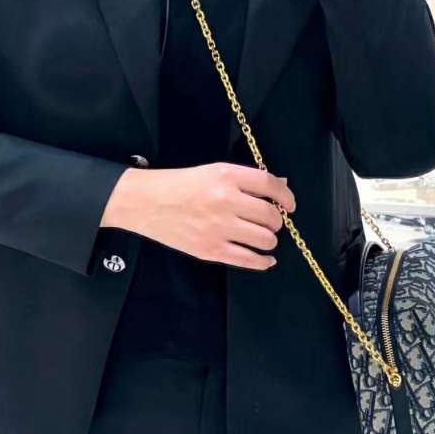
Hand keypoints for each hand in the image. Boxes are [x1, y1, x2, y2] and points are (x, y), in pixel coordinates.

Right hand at [101, 163, 295, 270]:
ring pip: (265, 240)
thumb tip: (281, 187)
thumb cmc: (181, 185)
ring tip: (263, 237)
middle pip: (271, 216)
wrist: (146, 203)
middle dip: (277, 221)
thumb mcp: (214, 172)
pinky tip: (266, 259)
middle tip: (271, 222)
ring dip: (270, 240)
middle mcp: (225, 201)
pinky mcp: (210, 250)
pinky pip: (248, 260)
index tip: (288, 204)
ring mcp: (218, 228)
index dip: (286, 196)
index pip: (270, 185)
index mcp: (226, 176)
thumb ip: (246, 180)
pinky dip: (263, 262)